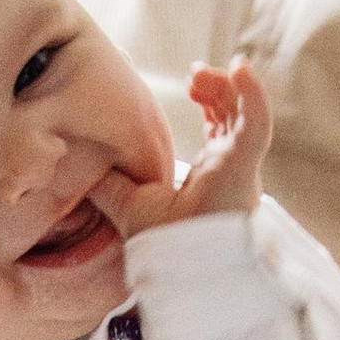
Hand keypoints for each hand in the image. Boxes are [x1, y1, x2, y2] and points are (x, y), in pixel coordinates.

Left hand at [89, 58, 270, 247]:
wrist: (181, 270)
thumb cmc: (164, 248)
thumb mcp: (128, 206)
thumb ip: (110, 184)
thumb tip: (81, 163)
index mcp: (212, 175)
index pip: (220, 130)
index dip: (211, 103)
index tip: (192, 84)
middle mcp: (231, 170)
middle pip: (234, 116)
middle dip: (218, 88)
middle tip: (195, 74)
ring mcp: (241, 167)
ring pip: (246, 113)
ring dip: (229, 85)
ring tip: (206, 70)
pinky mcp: (245, 165)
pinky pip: (258, 122)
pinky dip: (252, 94)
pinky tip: (240, 68)